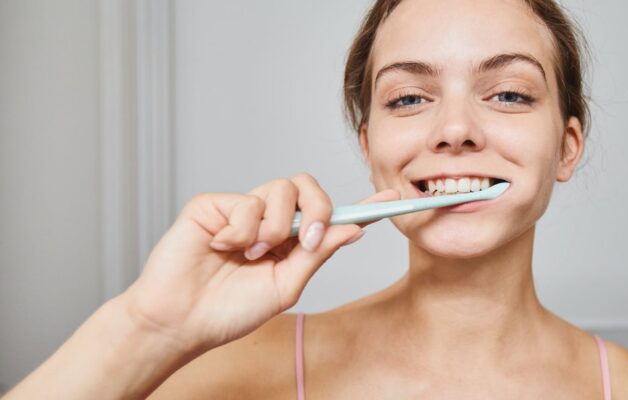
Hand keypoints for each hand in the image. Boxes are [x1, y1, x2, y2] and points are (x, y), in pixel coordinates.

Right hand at [118, 173, 398, 353]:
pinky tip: (221, 247)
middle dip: (317, 209)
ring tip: (251, 255)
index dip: (360, 208)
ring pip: (280, 190)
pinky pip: (246, 200)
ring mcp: (242, 209)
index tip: (392, 201)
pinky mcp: (214, 203)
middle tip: (306, 240)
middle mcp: (269, 220)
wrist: (181, 321)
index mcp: (290, 243)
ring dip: (272, 228)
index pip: (329, 217)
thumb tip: (354, 229)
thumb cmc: (228, 311)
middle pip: (308, 187)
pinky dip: (240, 230)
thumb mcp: (285, 286)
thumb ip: (317, 254)